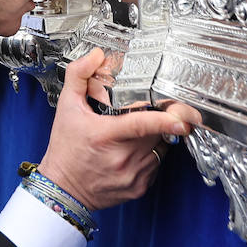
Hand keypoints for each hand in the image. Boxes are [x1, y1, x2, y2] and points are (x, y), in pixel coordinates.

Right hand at [37, 48, 200, 211]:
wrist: (63, 191)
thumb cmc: (65, 150)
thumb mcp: (66, 108)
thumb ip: (79, 76)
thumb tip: (96, 56)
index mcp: (105, 136)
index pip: (141, 125)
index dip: (165, 120)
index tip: (183, 118)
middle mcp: (122, 158)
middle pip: (156, 132)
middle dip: (157, 120)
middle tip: (143, 114)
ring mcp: (132, 175)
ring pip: (160, 148)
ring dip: (154, 138)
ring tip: (132, 136)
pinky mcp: (139, 187)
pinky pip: (156, 164)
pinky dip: (150, 155)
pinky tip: (132, 153)